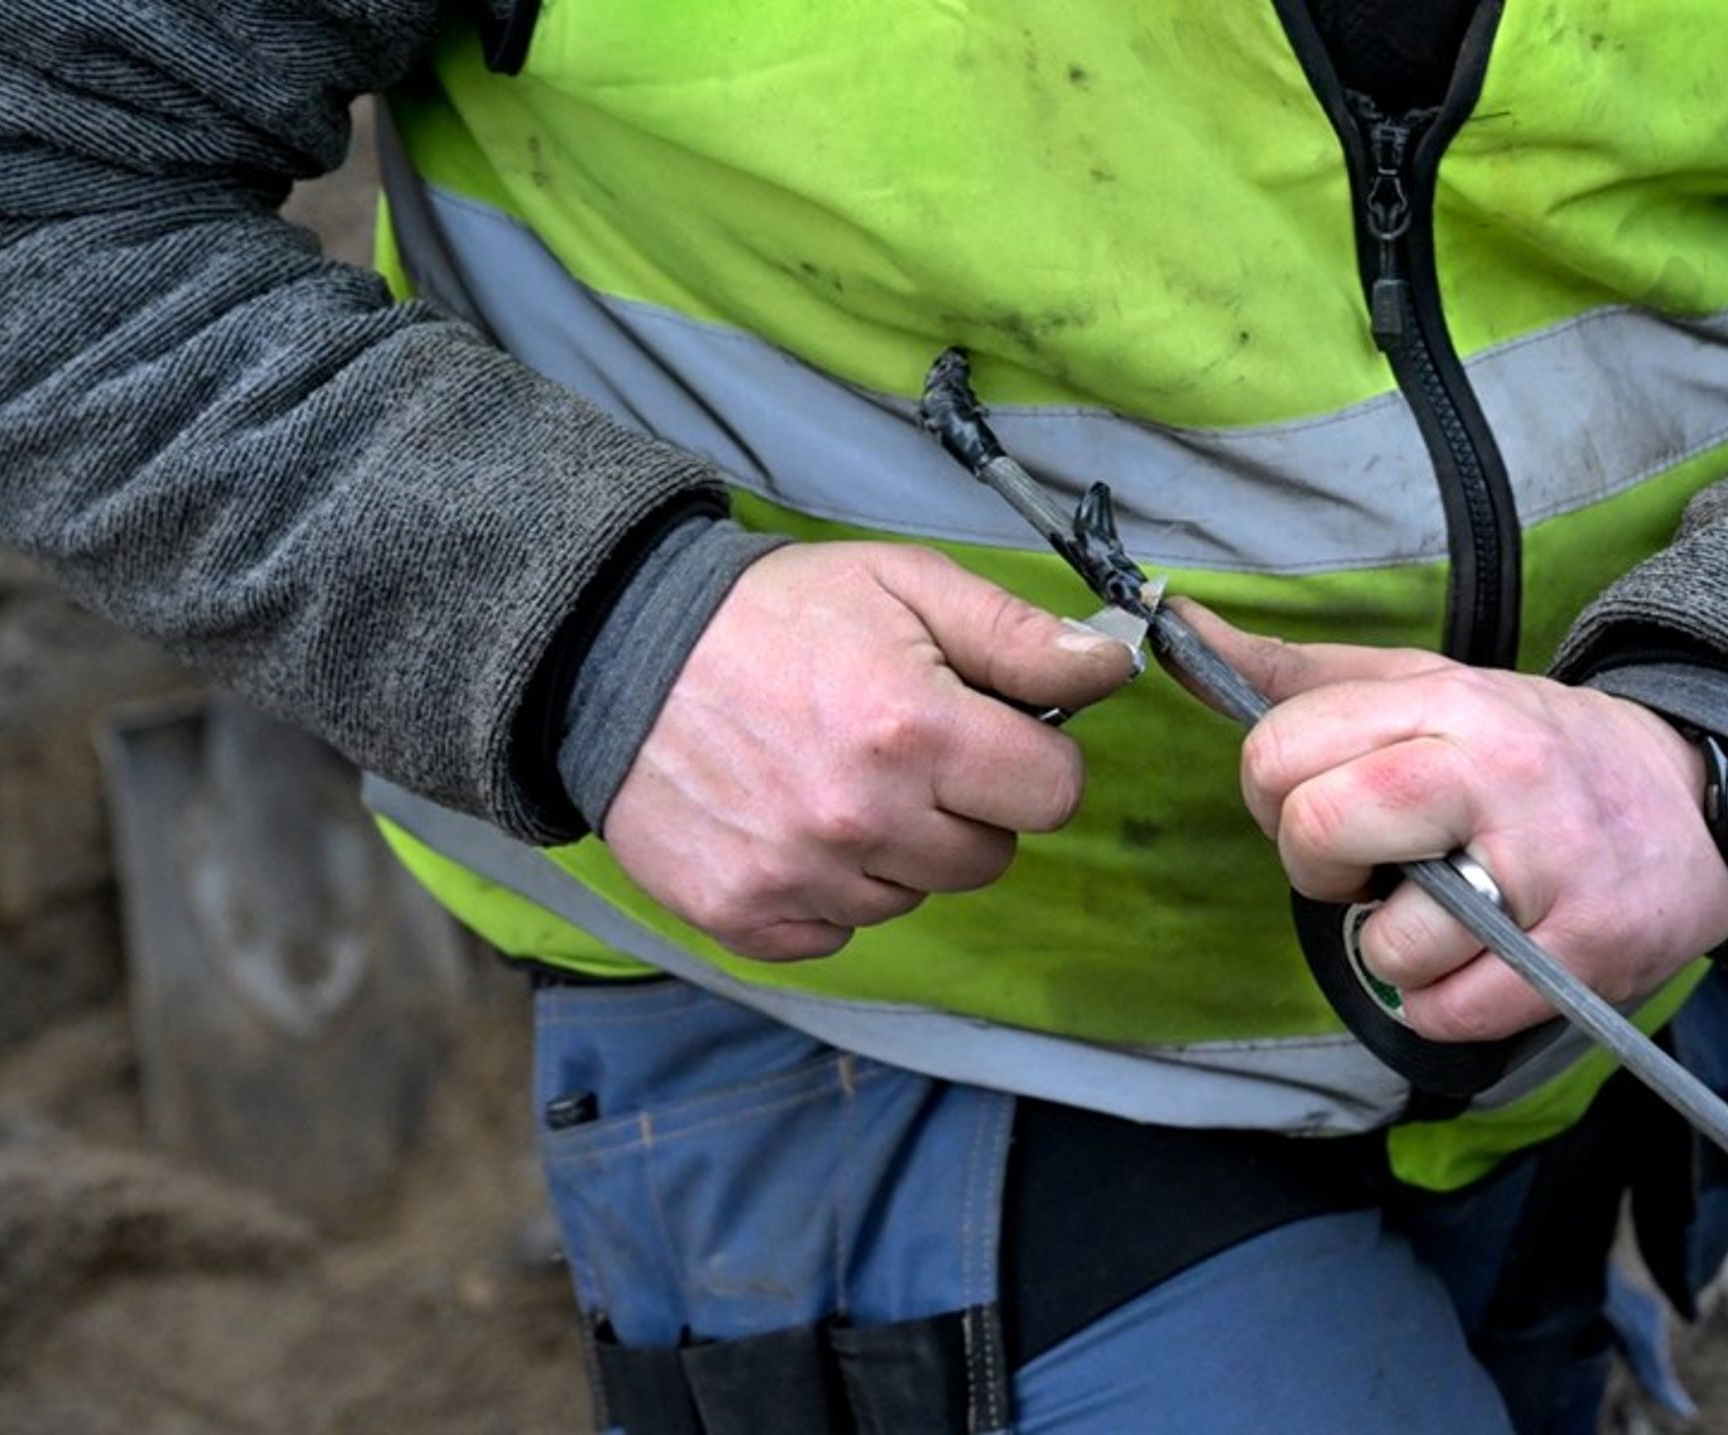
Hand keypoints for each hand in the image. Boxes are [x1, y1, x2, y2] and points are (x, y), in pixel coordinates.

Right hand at [602, 543, 1137, 959]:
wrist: (614, 652)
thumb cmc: (773, 613)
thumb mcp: (905, 584)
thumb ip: (1017, 634)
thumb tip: (1112, 668)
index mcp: (915, 731)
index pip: (1055, 794)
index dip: (1035, 759)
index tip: (995, 732)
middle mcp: (862, 819)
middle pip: (991, 855)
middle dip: (968, 804)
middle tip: (906, 747)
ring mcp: (800, 877)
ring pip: (918, 895)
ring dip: (900, 848)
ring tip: (840, 775)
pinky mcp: (746, 917)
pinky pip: (841, 930)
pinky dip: (833, 889)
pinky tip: (798, 822)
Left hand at [1175, 602, 1727, 1040]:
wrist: (1697, 801)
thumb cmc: (1536, 750)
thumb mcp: (1429, 687)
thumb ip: (1303, 675)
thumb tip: (1183, 632)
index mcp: (1448, 701)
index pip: (1281, 746)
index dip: (1272, 792)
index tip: (1318, 803)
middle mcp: (1496, 775)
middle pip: (1318, 829)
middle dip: (1316, 868)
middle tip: (1369, 865)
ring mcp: (1545, 870)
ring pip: (1387, 944)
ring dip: (1394, 948)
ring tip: (1446, 910)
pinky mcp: (1583, 955)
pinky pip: (1448, 1013)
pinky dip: (1443, 1003)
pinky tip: (1479, 957)